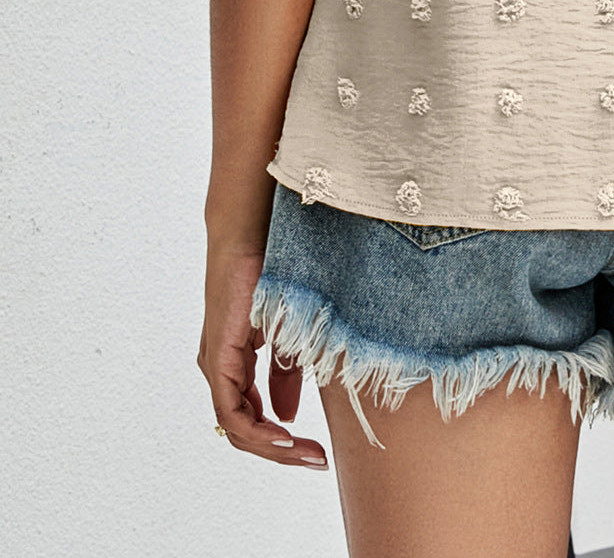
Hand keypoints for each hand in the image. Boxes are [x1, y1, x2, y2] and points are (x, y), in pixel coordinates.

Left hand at [199, 242, 328, 468]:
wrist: (251, 234)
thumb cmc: (270, 272)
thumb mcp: (288, 331)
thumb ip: (285, 372)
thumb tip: (287, 414)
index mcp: (234, 363)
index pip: (252, 419)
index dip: (282, 441)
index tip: (317, 450)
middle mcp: (219, 369)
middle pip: (244, 431)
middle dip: (282, 452)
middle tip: (316, 460)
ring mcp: (215, 365)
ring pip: (236, 427)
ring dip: (271, 446)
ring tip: (305, 453)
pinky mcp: (218, 357)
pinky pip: (231, 410)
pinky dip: (257, 428)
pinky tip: (284, 432)